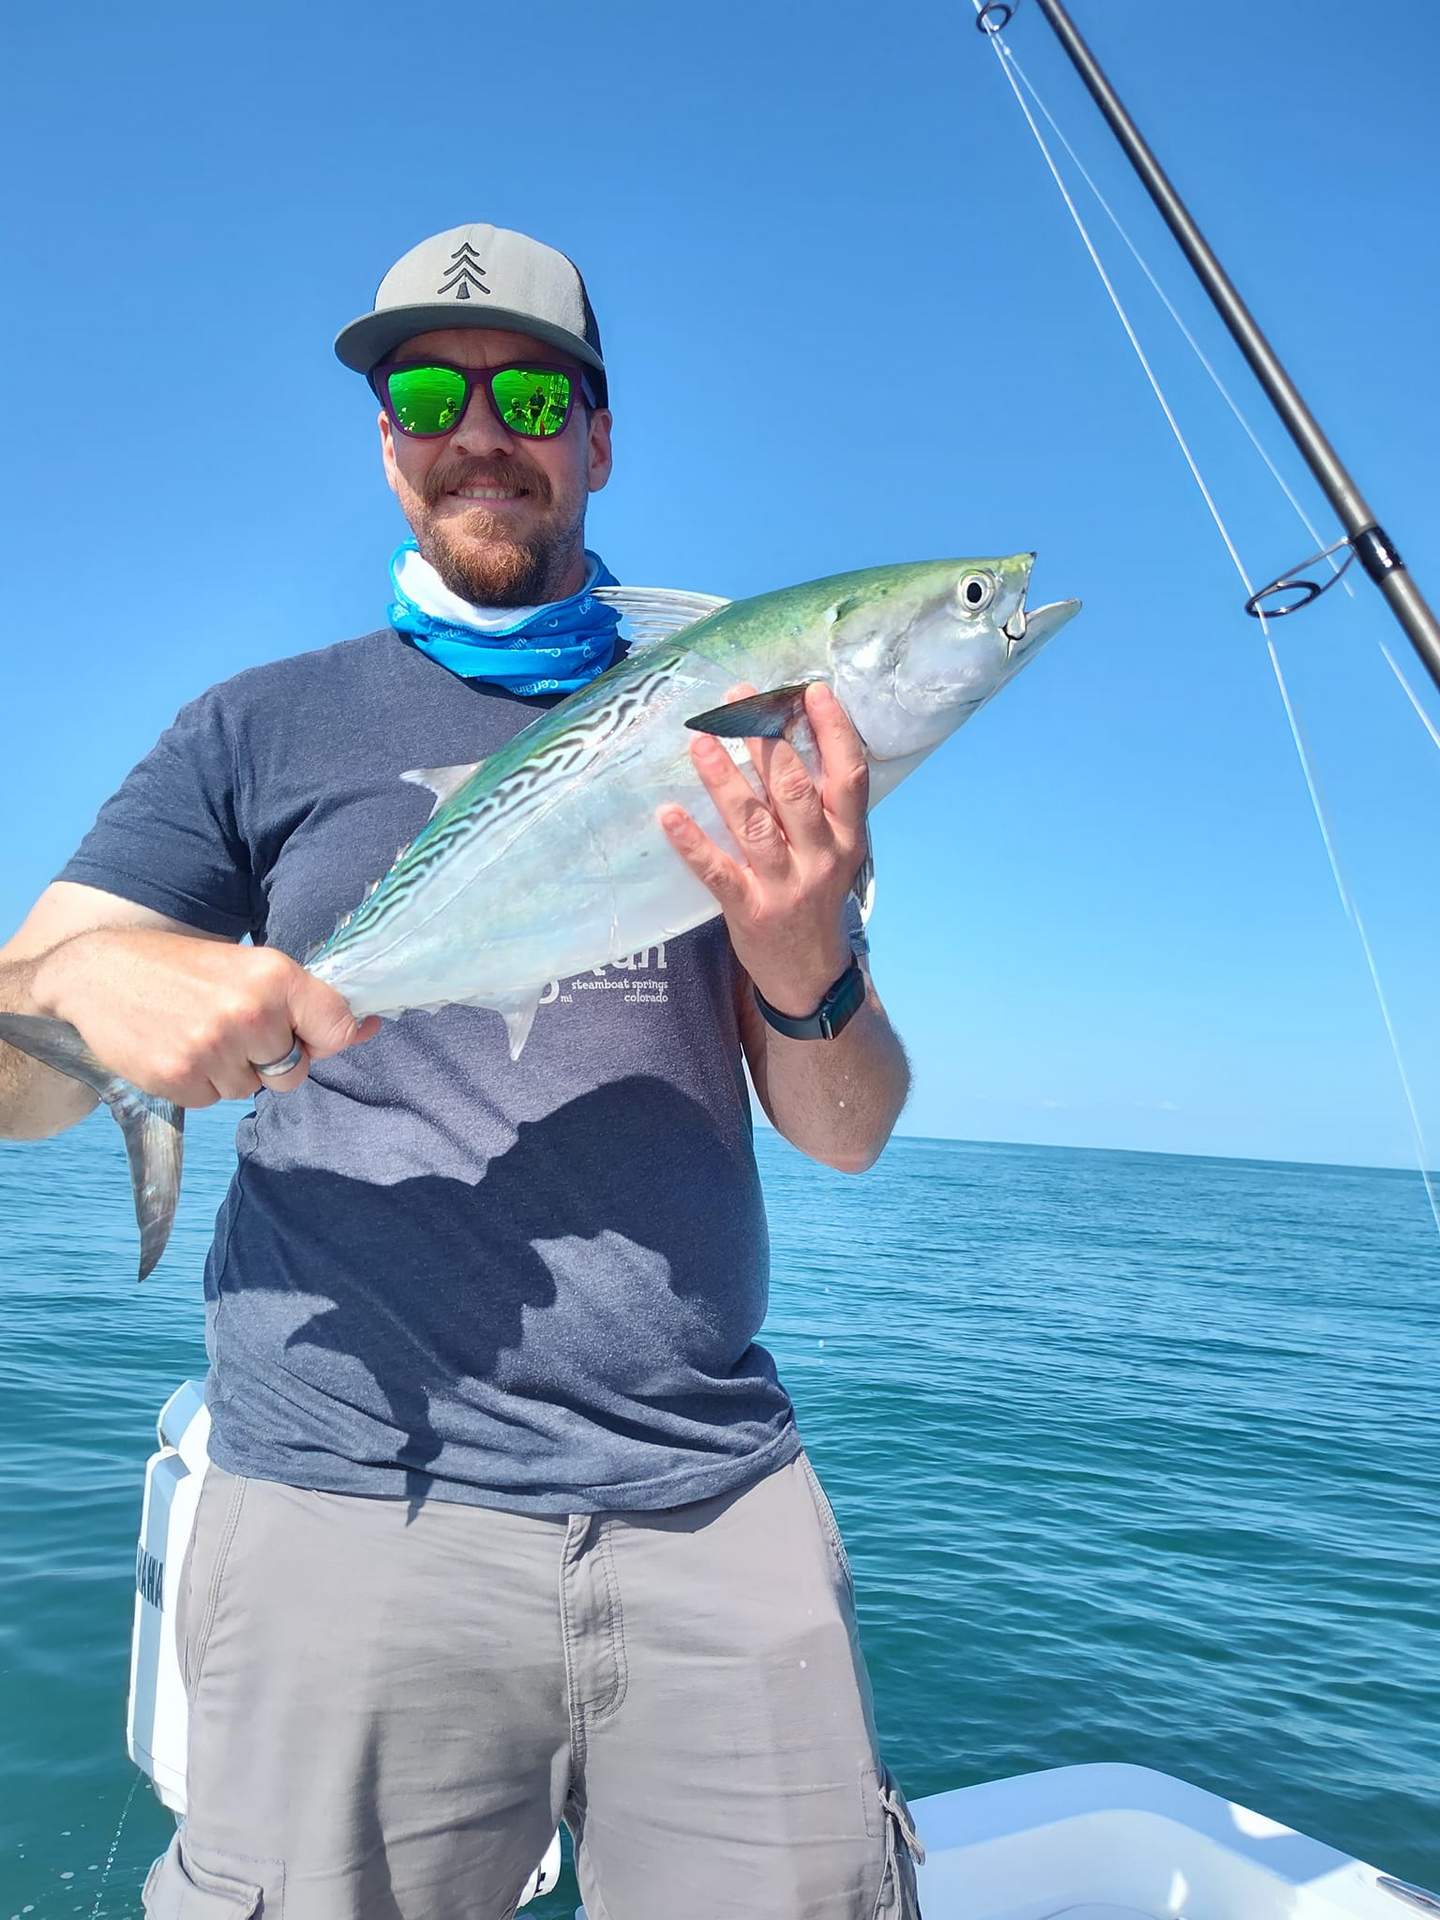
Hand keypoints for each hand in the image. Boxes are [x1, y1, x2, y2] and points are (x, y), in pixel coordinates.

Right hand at [33, 929, 378, 1105]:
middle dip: (269, 1058)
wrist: (98, 973)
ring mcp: (213, 1048)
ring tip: (198, 1032)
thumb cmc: (184, 968)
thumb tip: (369, 1027)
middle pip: (293, 1070)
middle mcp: (250, 1012)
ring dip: (231, 1071)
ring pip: (250, 1089)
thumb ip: (303, 1001)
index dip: (327, 1038)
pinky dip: (199, 1083)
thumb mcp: (249, 966)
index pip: (337, 1026)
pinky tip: (177, 1048)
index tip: (310, 1035)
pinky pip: (213, 1101)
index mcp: (275, 976)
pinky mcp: (179, 1078)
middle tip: (231, 1026)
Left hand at [659, 680, 868, 1016]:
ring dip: (725, 780)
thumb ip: (821, 804)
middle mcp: (821, 858)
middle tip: (738, 699)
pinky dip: (691, 841)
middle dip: (765, 740)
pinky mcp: (747, 908)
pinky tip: (668, 814)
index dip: (833, 730)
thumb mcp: (838, 851)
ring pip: (753, 823)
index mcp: (849, 838)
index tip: (810, 691)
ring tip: (699, 742)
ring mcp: (783, 885)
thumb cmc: (818, 897)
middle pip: (794, 789)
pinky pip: (716, 869)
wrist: (810, 975)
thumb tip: (789, 734)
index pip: (849, 775)